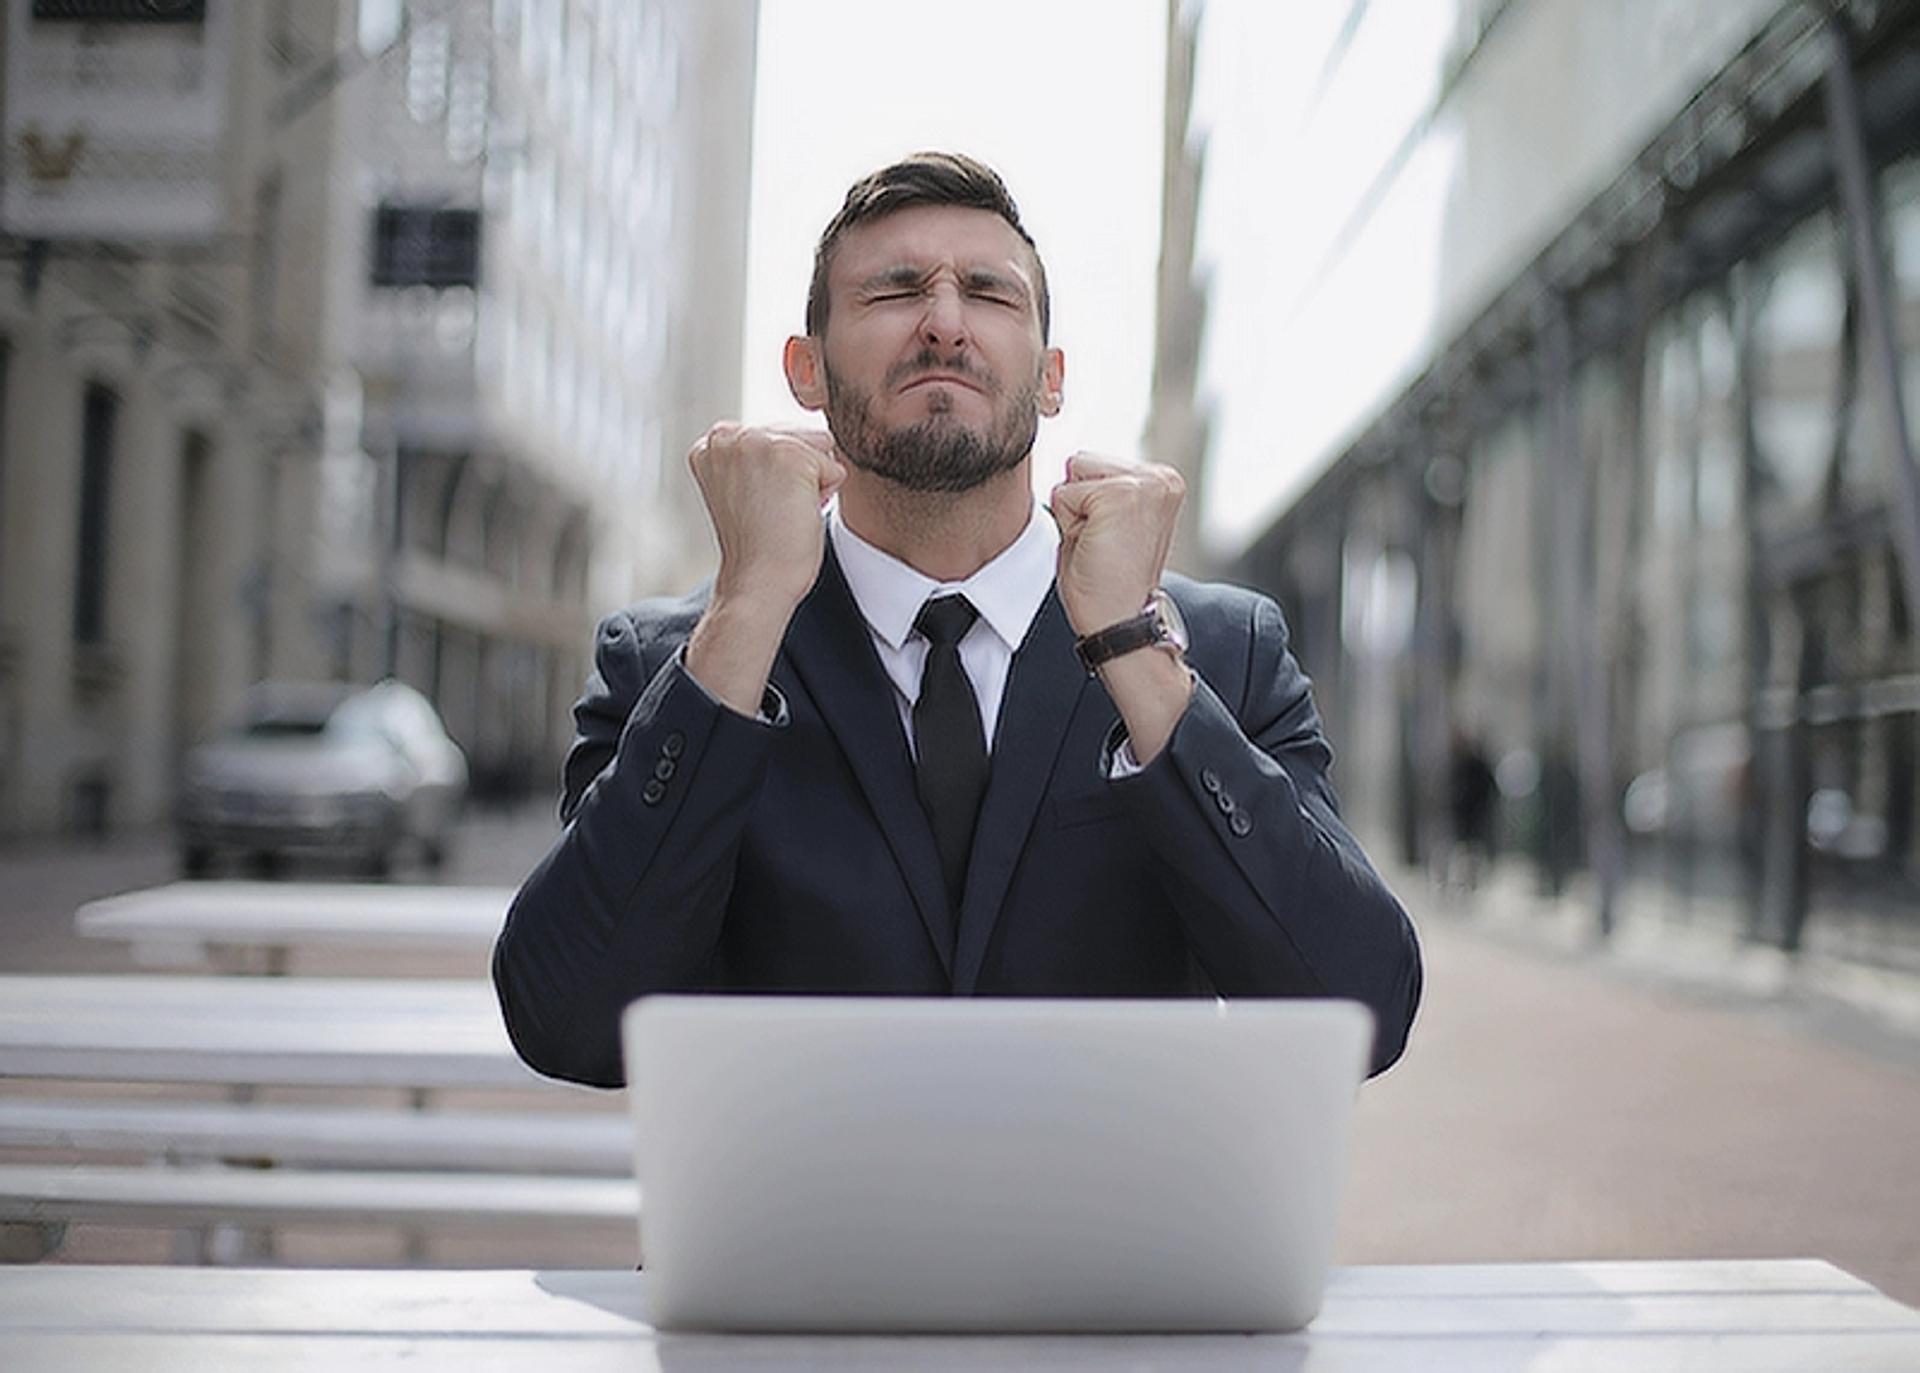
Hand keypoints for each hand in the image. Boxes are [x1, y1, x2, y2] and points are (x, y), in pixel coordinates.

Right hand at [684, 424, 845, 716]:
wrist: (756, 582)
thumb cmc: (759, 544)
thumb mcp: (747, 485)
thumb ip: (760, 455)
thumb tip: (815, 432)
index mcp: (711, 442)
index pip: (776, 435)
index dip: (779, 474)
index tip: (756, 504)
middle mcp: (727, 435)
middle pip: (799, 434)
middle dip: (798, 474)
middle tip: (770, 511)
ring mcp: (756, 441)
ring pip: (819, 446)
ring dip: (812, 482)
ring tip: (782, 511)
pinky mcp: (789, 455)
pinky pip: (835, 468)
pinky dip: (825, 495)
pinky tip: (795, 515)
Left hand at [1049, 453, 1185, 635]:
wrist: (1120, 621)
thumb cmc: (1109, 581)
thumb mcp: (1109, 522)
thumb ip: (1099, 489)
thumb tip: (1069, 461)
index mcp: (1162, 481)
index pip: (1093, 464)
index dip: (1087, 505)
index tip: (1110, 540)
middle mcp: (1161, 476)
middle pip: (1081, 461)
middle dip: (1080, 504)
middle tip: (1102, 544)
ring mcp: (1144, 483)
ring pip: (1072, 473)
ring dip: (1074, 513)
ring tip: (1099, 545)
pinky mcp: (1120, 495)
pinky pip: (1063, 495)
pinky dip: (1068, 524)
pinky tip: (1095, 548)